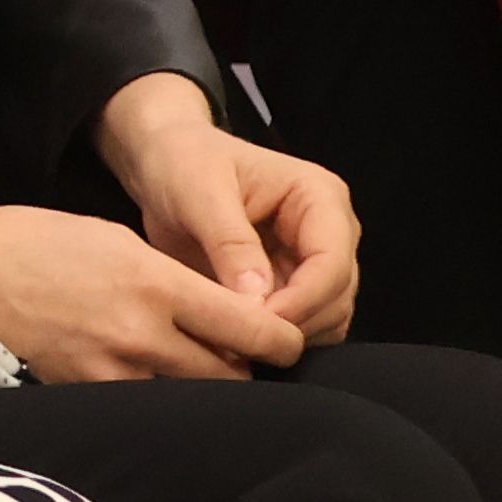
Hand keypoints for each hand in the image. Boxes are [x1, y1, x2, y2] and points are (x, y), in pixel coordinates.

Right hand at [0, 200, 300, 379]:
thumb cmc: (25, 243)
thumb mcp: (108, 237)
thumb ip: (167, 277)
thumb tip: (214, 306)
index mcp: (153, 283)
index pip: (254, 329)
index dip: (285, 340)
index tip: (289, 340)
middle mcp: (142, 335)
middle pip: (234, 374)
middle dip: (248, 368)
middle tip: (246, 357)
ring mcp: (114, 374)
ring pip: (194, 397)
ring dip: (206, 386)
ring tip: (198, 369)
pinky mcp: (86, 396)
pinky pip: (146, 405)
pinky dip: (160, 398)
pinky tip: (149, 383)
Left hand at [97, 77, 361, 341]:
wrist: (164, 164)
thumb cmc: (184, 163)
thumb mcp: (199, 193)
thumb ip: (230, 243)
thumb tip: (259, 298)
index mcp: (319, 198)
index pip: (333, 262)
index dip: (302, 299)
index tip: (258, 321)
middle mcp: (329, 233)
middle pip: (337, 297)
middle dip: (294, 322)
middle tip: (240, 336)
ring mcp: (313, 262)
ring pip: (326, 319)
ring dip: (286, 335)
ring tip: (233, 338)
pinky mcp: (292, 285)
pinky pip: (301, 325)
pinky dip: (274, 337)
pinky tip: (236, 338)